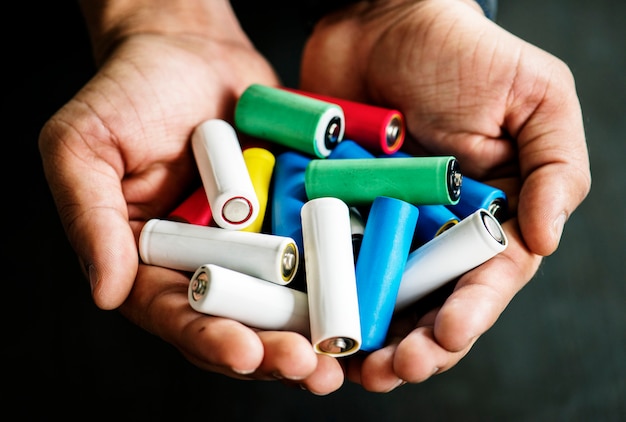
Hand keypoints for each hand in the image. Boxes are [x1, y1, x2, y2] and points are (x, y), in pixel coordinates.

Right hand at [39, 0, 345, 393]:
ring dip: (314, 328)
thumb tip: (106, 293)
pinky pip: (319, 249)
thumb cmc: (127, 91)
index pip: (177, 315)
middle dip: (273, 349)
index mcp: (152, 260)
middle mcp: (208, 261)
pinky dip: (343, 275)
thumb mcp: (83, 146)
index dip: (209, 339)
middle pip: (241, 319)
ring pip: (286, 297)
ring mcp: (255, 241)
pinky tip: (369, 296)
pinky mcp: (292, 214)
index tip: (244, 352)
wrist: (190, 48)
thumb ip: (88, 218)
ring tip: (342, 351)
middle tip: (307, 366)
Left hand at [300, 0, 590, 390]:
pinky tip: (306, 322)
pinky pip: (324, 259)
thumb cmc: (464, 53)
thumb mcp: (535, 99)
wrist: (382, 20)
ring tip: (346, 366)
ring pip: (372, 296)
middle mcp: (433, 231)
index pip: (485, 282)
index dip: (468, 315)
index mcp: (487, 216)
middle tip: (387, 371)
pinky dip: (318, 294)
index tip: (444, 335)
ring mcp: (379, 225)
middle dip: (411, 345)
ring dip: (361, 337)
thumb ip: (556, 169)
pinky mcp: (332, 211)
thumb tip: (545, 240)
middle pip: (424, 303)